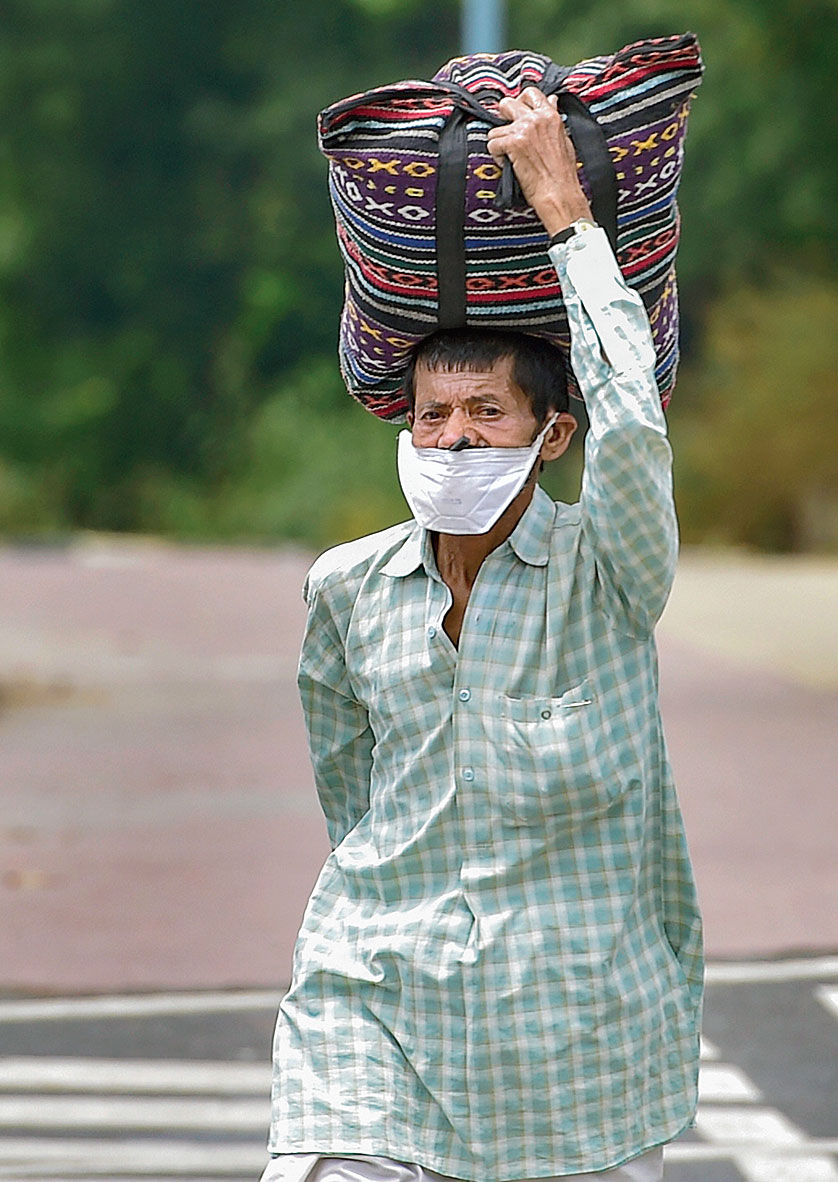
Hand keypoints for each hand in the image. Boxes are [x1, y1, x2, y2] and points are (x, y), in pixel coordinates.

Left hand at [486, 88, 591, 236]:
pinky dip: (497, 156)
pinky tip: (508, 164)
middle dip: (503, 119)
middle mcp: (536, 118)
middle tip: (508, 135)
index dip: (519, 103)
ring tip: (511, 157)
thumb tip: (552, 101)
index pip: (530, 93)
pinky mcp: (513, 143)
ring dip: (499, 144)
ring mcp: (523, 129)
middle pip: (507, 104)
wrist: (558, 193)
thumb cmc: (562, 174)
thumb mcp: (564, 139)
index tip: (517, 116)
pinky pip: (492, 143)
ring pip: (495, 129)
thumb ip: (553, 119)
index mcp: (550, 115)